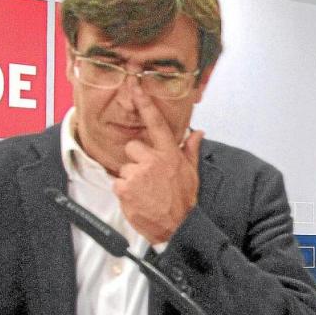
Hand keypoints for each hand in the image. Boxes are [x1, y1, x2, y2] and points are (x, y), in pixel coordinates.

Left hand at [113, 84, 201, 243]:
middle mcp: (153, 160)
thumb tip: (197, 133)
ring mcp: (138, 174)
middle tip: (148, 177)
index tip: (136, 88)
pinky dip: (125, 192)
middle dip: (137, 160)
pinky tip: (138, 199)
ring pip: (125, 167)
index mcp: (169, 154)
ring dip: (131, 179)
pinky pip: (118, 183)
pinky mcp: (125, 188)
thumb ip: (190, 150)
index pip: (156, 123)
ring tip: (145, 192)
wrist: (177, 226)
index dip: (145, 104)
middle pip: (133, 147)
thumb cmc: (183, 200)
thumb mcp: (191, 173)